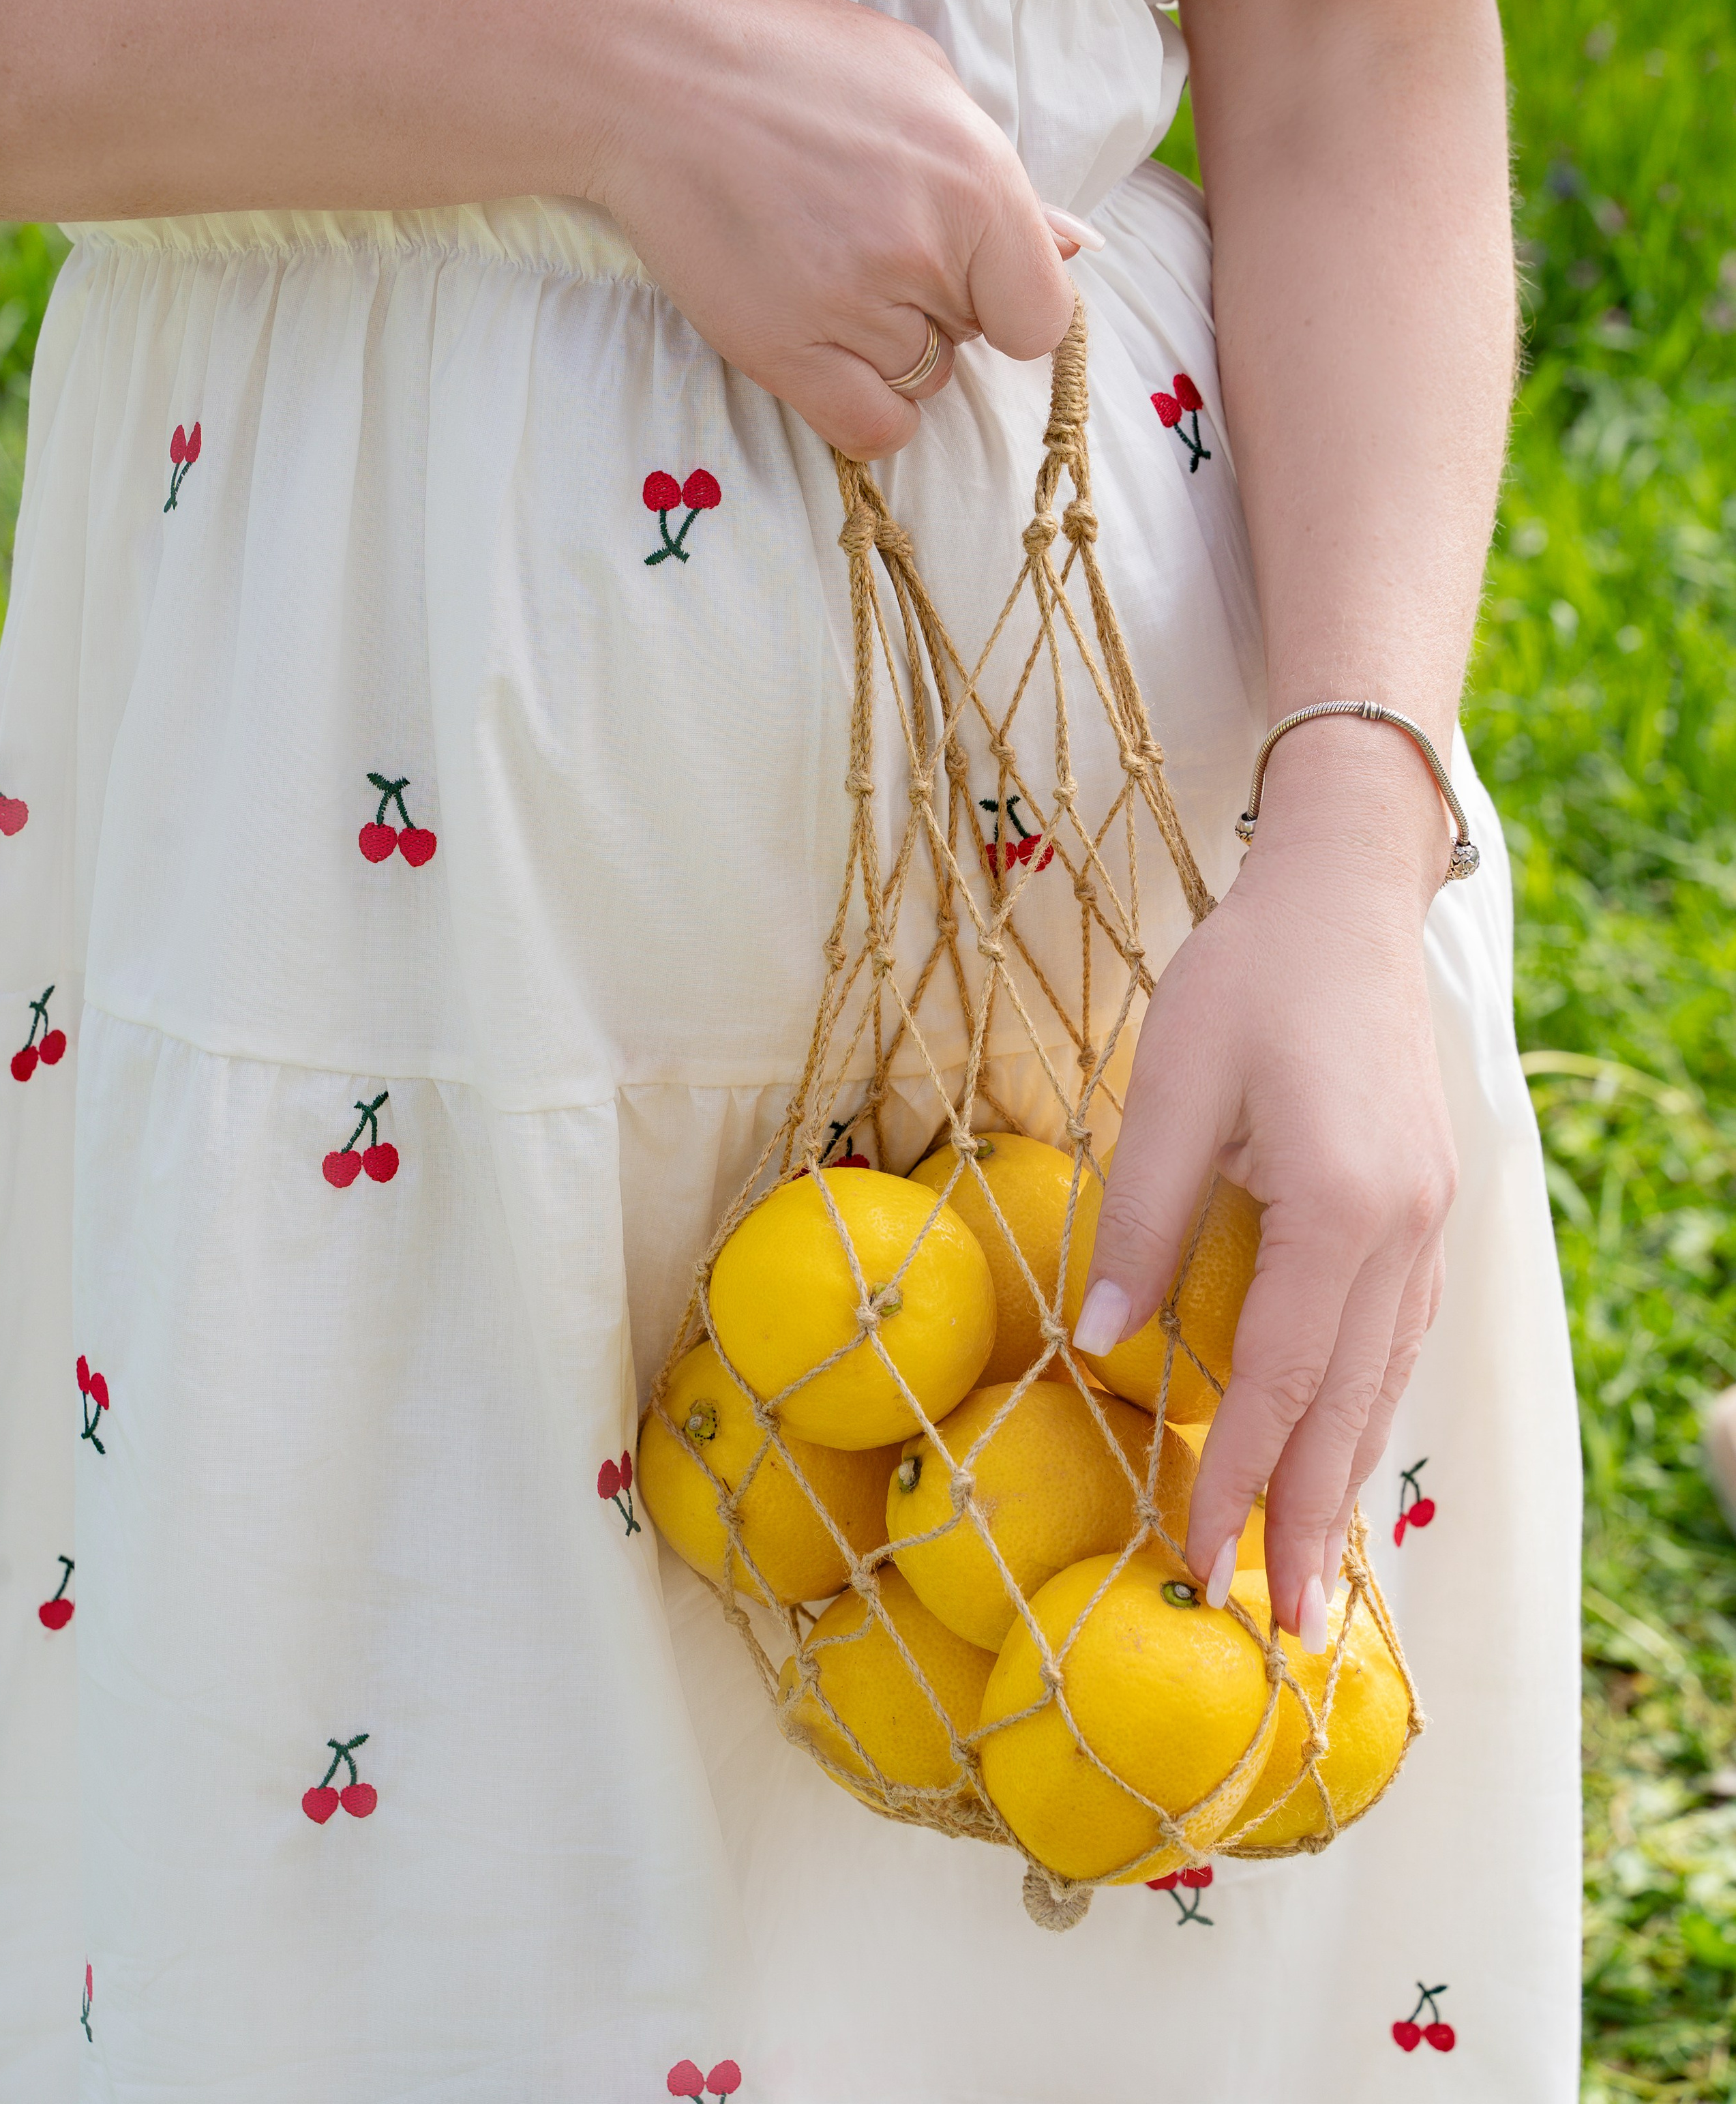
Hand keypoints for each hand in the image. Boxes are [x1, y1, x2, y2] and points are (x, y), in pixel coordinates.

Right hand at [583, 0, 1074, 457]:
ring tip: (828, 271)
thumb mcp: (919, 79)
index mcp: (975, 180)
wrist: (649, 75)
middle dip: (941, 306)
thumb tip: (1072, 248)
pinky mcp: (781, 350)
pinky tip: (829, 353)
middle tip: (869, 240)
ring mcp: (850, 306)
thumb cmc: (788, 59)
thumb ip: (999, 175)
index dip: (1012, 300)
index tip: (969, 273)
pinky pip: (868, 431)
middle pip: (976, 342)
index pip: (1045, 314)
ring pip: (921, 384)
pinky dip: (863, 408)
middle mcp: (923, 252)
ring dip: (891, 348)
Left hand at [1079, 736, 1458, 1642]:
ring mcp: (1428, 1224)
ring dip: (1341, 1474)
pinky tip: (1336, 1446)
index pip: (1280, 1378)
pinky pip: (1394, 1335)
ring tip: (1310, 1570)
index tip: (1198, 1562)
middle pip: (1348, 1404)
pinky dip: (1362, 1405)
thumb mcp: (1172, 1087)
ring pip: (1381, 1378)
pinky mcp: (1424, 1209)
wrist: (1342, 899)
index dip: (1237, 1478)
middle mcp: (1405, 1232)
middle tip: (1280, 1629)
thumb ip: (1141, 1221)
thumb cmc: (1247, 979)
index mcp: (1344, 1207)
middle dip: (1307, 1517)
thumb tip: (1100, 1346)